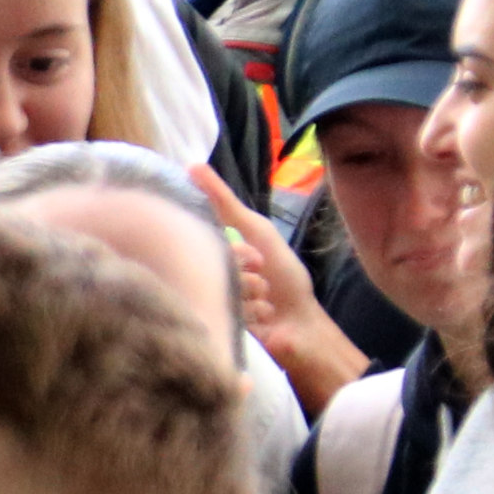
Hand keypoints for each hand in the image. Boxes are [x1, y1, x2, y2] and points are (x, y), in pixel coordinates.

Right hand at [197, 163, 365, 415]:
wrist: (301, 328)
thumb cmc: (284, 278)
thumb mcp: (256, 230)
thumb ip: (224, 202)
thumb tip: (192, 165)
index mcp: (210, 250)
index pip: (194, 235)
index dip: (226, 245)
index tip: (247, 255)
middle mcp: (203, 274)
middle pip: (207, 262)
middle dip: (242, 269)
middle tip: (260, 277)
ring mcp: (208, 301)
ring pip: (216, 288)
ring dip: (249, 294)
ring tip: (264, 301)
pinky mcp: (212, 326)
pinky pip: (220, 313)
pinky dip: (250, 314)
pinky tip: (262, 320)